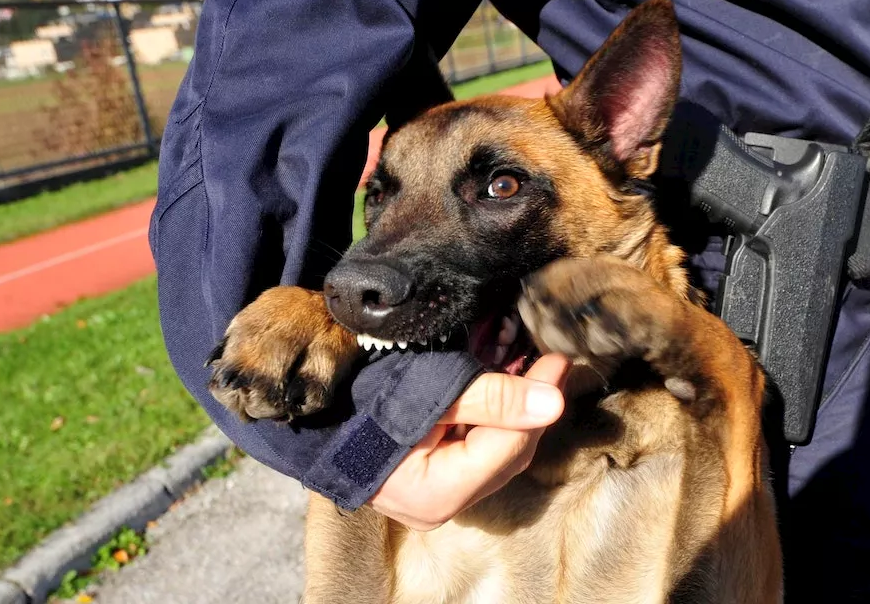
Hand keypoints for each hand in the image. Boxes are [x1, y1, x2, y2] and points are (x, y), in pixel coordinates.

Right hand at [367, 353, 569, 529]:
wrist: (311, 414)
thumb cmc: (362, 399)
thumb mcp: (429, 391)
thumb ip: (491, 398)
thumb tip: (554, 402)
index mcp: (436, 493)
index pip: (508, 447)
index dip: (539, 403)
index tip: (557, 362)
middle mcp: (439, 506)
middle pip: (507, 455)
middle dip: (533, 408)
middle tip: (551, 363)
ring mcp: (436, 499)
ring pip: (497, 455)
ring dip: (518, 412)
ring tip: (534, 371)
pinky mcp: (433, 483)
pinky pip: (478, 453)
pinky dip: (496, 421)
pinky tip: (506, 388)